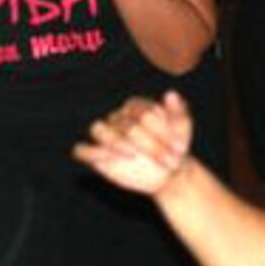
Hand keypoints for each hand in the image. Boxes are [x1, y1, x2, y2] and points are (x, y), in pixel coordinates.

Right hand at [73, 91, 196, 197]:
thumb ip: (178, 110)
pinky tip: (111, 158)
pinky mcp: (96, 154)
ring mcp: (106, 135)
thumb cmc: (174, 146)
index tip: (180, 148)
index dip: (161, 130)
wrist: (167, 171)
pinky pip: (82, 150)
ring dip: (117, 143)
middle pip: (126, 125)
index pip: (142, 112)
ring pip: (98, 129)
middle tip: (170, 161)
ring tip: (134, 155)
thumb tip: (170, 94)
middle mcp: (118, 117)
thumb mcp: (182, 129)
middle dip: (150, 145)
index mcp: (137, 106)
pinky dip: (92, 152)